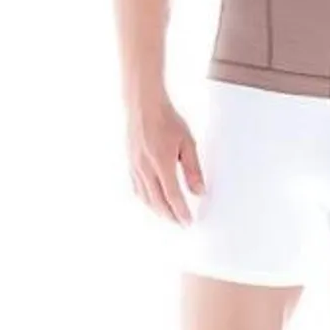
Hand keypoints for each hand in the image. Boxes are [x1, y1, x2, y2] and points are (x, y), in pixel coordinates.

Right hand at [126, 96, 205, 225]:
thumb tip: (199, 191)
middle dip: (170, 216)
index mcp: (162, 163)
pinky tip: (152, 201)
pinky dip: (145, 200)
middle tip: (180, 224)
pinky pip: (136, 189)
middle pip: (157, 202)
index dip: (181, 212)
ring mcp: (134, 167)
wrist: (144, 105)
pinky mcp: (129, 163)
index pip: (172, 196)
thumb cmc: (167, 119)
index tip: (188, 222)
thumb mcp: (188, 142)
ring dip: (157, 210)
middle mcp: (145, 168)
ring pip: (145, 198)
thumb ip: (193, 169)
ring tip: (169, 216)